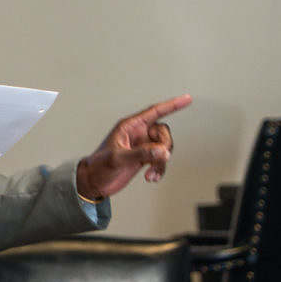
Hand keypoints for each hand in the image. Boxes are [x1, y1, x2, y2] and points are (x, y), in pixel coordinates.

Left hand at [76, 94, 191, 200]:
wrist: (93, 182)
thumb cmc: (99, 165)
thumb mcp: (118, 158)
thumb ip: (141, 154)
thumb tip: (163, 151)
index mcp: (130, 126)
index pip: (155, 112)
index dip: (172, 105)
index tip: (187, 99)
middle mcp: (138, 134)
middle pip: (163, 133)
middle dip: (164, 146)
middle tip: (156, 159)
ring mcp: (142, 146)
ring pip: (164, 148)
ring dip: (161, 162)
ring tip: (151, 174)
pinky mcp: (144, 158)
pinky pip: (161, 160)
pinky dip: (160, 169)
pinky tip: (151, 178)